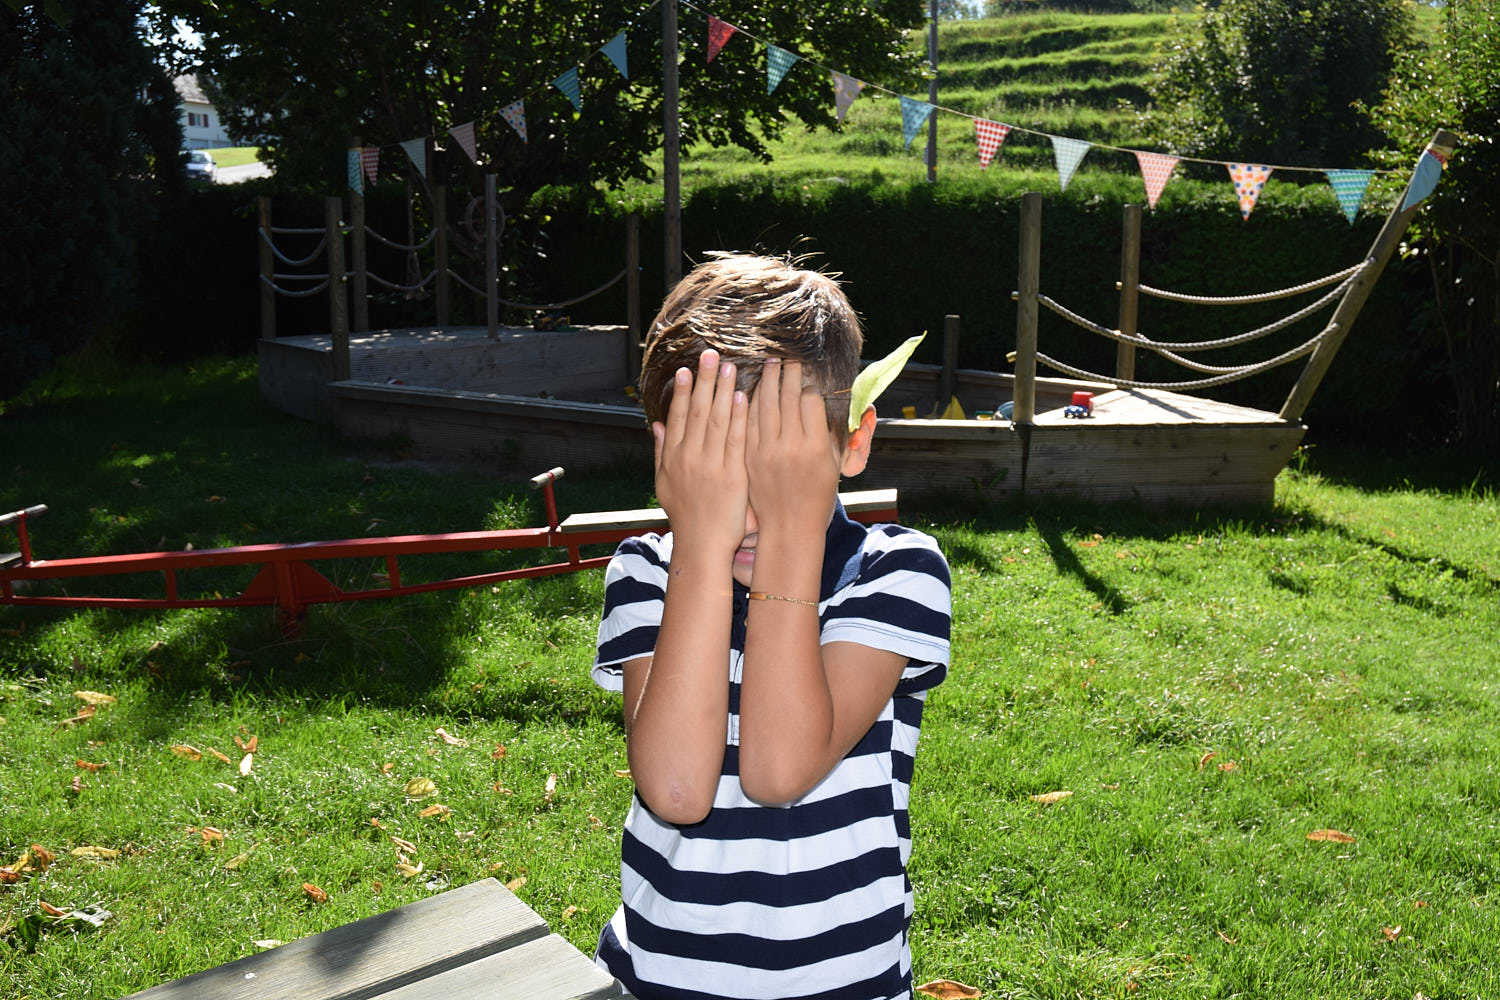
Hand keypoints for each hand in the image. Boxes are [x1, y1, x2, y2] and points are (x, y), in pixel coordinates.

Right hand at [653, 349, 748, 559]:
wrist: (701, 545)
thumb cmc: (686, 516)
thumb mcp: (664, 483)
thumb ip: (661, 451)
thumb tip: (657, 424)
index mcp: (673, 458)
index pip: (677, 417)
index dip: (682, 392)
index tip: (687, 369)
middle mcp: (689, 457)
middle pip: (696, 412)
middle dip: (703, 381)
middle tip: (708, 354)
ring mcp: (710, 465)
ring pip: (715, 420)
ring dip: (722, 391)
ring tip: (727, 366)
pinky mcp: (731, 474)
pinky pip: (734, 440)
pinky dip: (738, 417)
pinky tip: (742, 396)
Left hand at [745, 359, 839, 536]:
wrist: (789, 528)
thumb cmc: (818, 496)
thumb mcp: (834, 463)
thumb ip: (834, 431)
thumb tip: (834, 402)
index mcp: (816, 447)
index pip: (810, 400)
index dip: (809, 384)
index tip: (807, 374)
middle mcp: (790, 446)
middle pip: (786, 397)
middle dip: (786, 372)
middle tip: (785, 354)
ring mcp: (766, 452)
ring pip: (763, 405)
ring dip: (765, 380)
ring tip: (768, 363)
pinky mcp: (748, 458)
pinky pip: (746, 423)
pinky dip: (747, 403)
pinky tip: (749, 389)